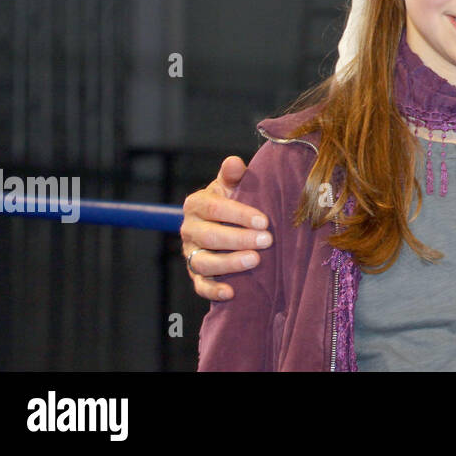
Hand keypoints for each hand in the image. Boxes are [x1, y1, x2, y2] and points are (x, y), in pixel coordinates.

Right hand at [180, 156, 272, 300]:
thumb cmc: (233, 199)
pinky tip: (232, 292)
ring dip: (230, 263)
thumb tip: (234, 162)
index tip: (264, 220)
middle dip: (239, 239)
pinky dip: (213, 291)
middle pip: (210, 236)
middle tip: (267, 240)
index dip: (239, 215)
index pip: (215, 209)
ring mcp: (191, 253)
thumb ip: (233, 175)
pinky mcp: (196, 274)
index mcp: (196, 204)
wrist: (223, 221)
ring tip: (256, 260)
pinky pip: (200, 285)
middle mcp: (189, 229)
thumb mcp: (232, 184)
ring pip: (205, 262)